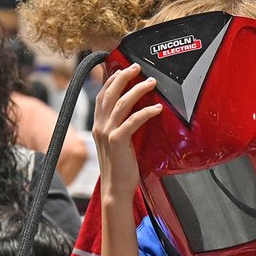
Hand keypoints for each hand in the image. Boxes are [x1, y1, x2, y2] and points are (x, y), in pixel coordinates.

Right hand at [91, 63, 162, 203]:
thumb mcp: (117, 143)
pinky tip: (157, 108)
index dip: (111, 79)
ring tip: (151, 82)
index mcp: (98, 125)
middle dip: (123, 76)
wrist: (116, 188)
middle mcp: (100, 126)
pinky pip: (133, 120)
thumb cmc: (120, 167)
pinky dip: (146, 111)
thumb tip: (131, 113)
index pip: (101, 95)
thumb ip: (120, 126)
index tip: (122, 68)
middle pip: (109, 93)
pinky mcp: (118, 141)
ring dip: (138, 89)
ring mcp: (107, 133)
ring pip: (122, 103)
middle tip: (137, 67)